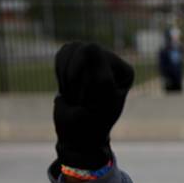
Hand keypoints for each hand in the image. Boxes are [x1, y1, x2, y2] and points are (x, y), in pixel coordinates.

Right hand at [53, 42, 133, 168]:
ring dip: (66, 75)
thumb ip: (99, 73)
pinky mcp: (78, 61)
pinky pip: (62, 53)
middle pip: (82, 49)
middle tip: (80, 99)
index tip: (90, 100)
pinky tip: (68, 87)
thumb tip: (89, 46)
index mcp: (124, 72)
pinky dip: (60, 72)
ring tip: (75, 94)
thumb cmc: (92, 122)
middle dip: (74, 76)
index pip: (96, 55)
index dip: (85, 76)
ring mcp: (94, 60)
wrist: (77, 137)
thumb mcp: (100, 100)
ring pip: (71, 49)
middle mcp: (112, 62)